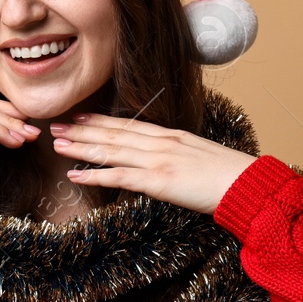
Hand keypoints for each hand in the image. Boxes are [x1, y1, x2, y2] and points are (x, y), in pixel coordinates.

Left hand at [48, 112, 258, 215]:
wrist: (246, 184)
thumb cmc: (229, 176)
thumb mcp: (200, 157)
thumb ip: (179, 156)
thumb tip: (167, 162)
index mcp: (171, 136)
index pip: (129, 125)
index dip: (101, 121)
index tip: (80, 117)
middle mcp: (161, 142)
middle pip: (113, 134)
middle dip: (82, 130)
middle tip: (55, 126)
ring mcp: (158, 160)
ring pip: (110, 150)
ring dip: (80, 147)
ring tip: (57, 145)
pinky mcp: (158, 180)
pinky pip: (119, 177)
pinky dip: (94, 175)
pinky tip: (75, 175)